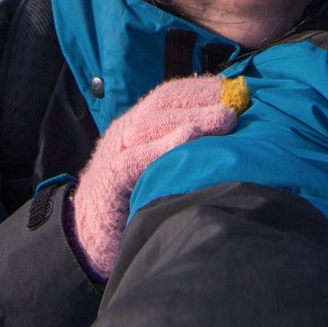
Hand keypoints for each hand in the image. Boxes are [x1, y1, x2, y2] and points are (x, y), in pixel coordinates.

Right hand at [65, 74, 251, 280]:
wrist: (87, 239)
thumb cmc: (132, 203)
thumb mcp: (158, 169)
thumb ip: (181, 150)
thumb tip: (229, 133)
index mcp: (137, 126)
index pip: (170, 96)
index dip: (203, 88)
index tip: (238, 87)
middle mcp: (124, 133)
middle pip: (164, 103)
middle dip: (204, 97)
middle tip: (241, 98)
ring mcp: (114, 154)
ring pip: (150, 124)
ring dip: (193, 117)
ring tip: (226, 117)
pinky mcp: (107, 181)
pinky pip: (133, 159)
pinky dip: (161, 146)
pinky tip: (189, 139)